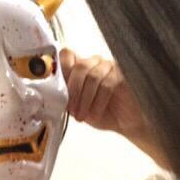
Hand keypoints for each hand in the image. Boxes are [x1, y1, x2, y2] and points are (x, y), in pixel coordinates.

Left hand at [59, 48, 169, 168]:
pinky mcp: (124, 75)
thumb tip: (51, 94)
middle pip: (80, 66)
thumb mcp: (79, 107)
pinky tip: (96, 114)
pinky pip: (107, 84)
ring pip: (92, 75)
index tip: (57, 88)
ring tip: (82, 115)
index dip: (61, 69)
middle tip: (71, 109)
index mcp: (83, 67)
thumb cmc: (104, 113)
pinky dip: (98, 102)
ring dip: (84, 99)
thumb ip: (66, 97)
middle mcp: (97, 62)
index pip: (68, 55)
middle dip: (73, 90)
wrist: (128, 124)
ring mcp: (111, 67)